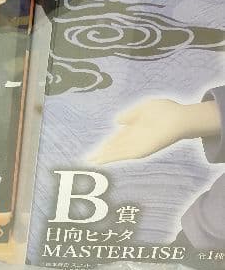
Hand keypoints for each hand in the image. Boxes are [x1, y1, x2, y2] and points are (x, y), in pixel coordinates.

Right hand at [89, 98, 219, 165]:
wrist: (179, 118)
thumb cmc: (165, 111)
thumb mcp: (143, 108)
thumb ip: (130, 114)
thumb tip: (117, 121)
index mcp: (135, 128)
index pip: (117, 138)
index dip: (107, 143)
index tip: (98, 149)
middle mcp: (135, 138)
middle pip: (115, 146)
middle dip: (102, 152)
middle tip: (89, 159)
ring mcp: (137, 144)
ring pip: (116, 152)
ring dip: (104, 156)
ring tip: (92, 161)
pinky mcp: (140, 150)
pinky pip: (122, 154)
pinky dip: (111, 157)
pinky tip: (102, 159)